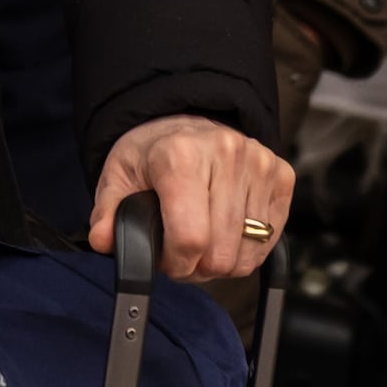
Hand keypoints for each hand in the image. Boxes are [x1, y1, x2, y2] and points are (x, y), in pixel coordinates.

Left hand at [89, 113, 292, 281]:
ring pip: (247, 254)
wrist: (188, 119)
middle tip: (182, 251)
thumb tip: (104, 241)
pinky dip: (247, 249)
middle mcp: (226, 154)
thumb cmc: (154, 152)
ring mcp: (259, 164)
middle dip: (197, 266)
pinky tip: (227, 232)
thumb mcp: (119, 175)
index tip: (166, 260)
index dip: (176, 264)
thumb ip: (108, 212)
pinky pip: (269, 241)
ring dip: (222, 261)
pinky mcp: (282, 175)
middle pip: (220, 253)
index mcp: (181, 155)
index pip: (190, 237)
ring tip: (204, 241)